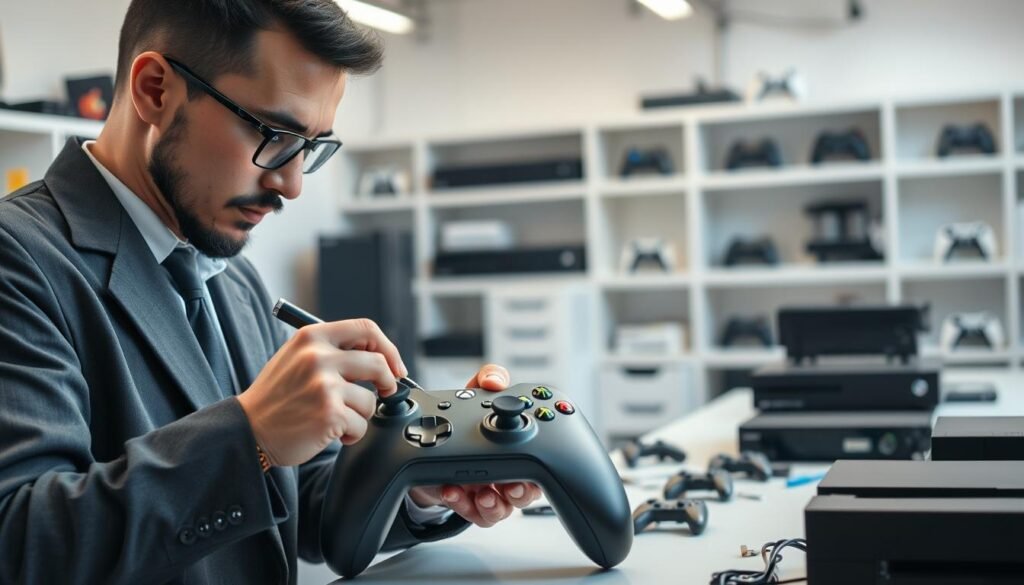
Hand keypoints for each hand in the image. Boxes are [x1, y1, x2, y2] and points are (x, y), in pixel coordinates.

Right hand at [237, 319, 406, 466]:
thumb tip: (378, 356)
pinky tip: (330, 433)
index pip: (366, 329)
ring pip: (370, 400)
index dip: (388, 347)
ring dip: (360, 415)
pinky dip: (351, 434)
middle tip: (384, 394)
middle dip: (388, 382)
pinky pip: (361, 424)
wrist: (247, 430)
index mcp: (312, 337)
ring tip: (336, 419)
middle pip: (378, 363)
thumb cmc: (276, 398)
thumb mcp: (297, 358)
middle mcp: (318, 356)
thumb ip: (332, 350)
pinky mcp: (329, 413)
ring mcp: (324, 385)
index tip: (394, 366)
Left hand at [408, 364, 542, 526]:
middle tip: (511, 486)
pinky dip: (463, 504)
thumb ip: (488, 378)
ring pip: (503, 509)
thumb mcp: (473, 394)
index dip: (539, 465)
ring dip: (494, 504)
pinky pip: (473, 514)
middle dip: (521, 491)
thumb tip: (495, 380)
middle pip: (527, 492)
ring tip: (482, 494)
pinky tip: (453, 491)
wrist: (427, 444)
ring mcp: (487, 491)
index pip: (536, 460)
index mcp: (513, 447)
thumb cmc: (461, 423)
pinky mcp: (466, 504)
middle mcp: (505, 473)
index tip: (531, 463)